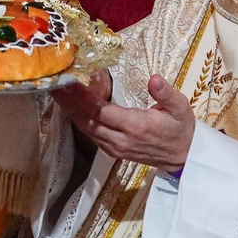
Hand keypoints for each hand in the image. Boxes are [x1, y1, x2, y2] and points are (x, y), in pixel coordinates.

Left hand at [52, 72, 196, 172]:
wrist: (184, 158)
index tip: (69, 80)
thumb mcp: (181, 108)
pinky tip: (70, 106)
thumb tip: (154, 79)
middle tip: (53, 82)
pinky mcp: (112, 150)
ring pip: (85, 128)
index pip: (101, 111)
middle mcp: (120, 139)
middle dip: (68, 102)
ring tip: (56, 91)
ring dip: (70, 110)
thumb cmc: (181, 130)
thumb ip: (166, 94)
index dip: (82, 97)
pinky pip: (90, 134)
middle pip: (86, 120)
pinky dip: (78, 119)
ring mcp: (114, 147)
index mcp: (135, 126)